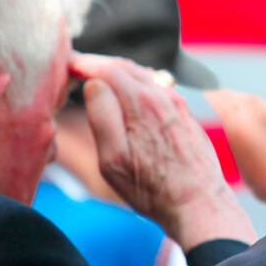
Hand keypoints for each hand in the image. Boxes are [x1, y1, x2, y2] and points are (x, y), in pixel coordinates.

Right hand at [70, 54, 255, 250]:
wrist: (198, 202)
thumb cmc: (152, 188)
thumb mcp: (113, 159)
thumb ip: (102, 116)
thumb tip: (94, 84)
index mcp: (142, 104)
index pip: (108, 68)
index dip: (84, 63)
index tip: (67, 65)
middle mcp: (164, 96)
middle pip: (126, 67)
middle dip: (99, 64)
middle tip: (77, 67)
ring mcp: (178, 102)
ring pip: (143, 75)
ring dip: (118, 72)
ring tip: (97, 77)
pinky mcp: (186, 112)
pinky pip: (157, 87)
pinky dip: (136, 83)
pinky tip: (127, 93)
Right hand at [204, 90, 265, 205]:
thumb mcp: (243, 165)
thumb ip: (238, 141)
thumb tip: (235, 127)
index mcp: (241, 128)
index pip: (224, 104)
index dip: (216, 97)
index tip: (210, 93)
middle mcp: (262, 116)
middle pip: (243, 99)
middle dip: (232, 96)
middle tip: (224, 94)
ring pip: (262, 105)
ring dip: (251, 104)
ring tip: (244, 107)